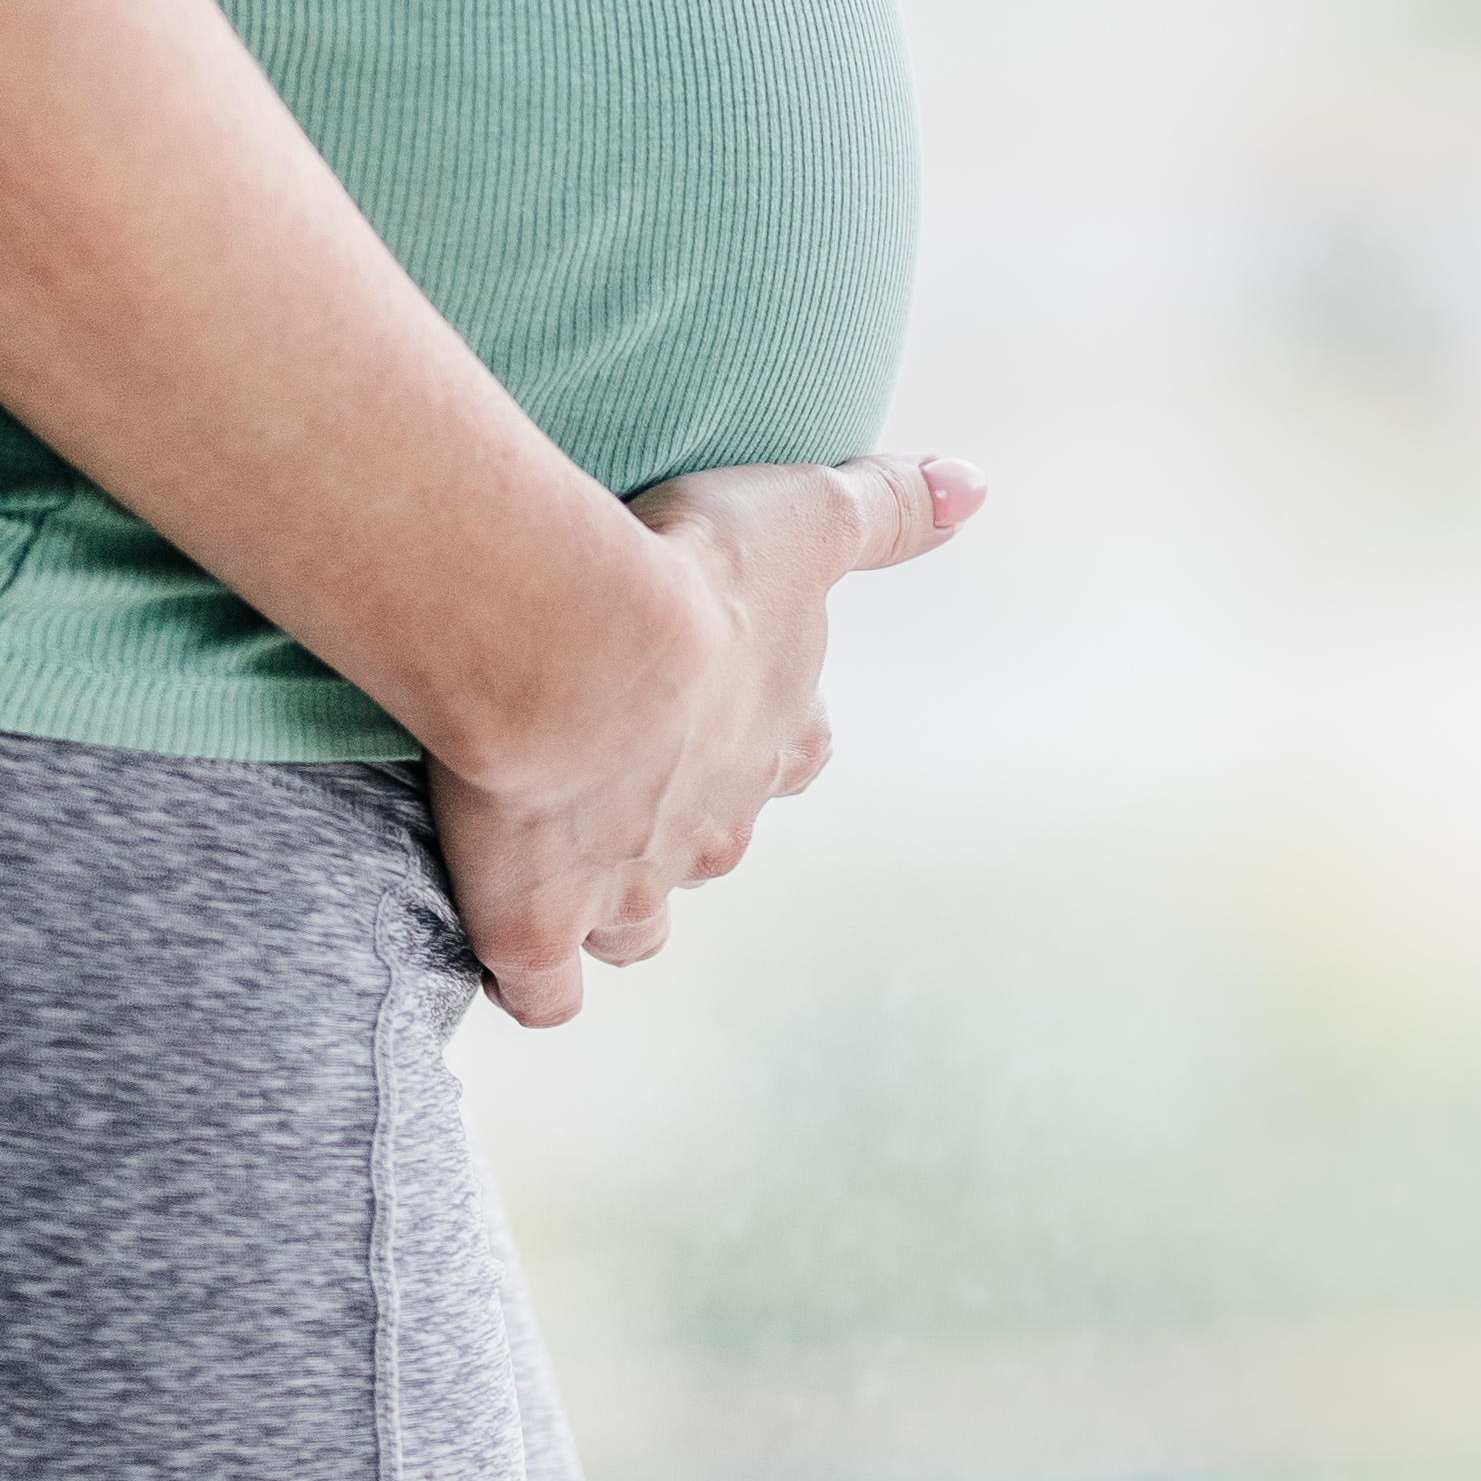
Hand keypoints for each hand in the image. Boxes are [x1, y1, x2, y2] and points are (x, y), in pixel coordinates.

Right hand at [428, 446, 986, 1024]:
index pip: (795, 756)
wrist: (580, 648)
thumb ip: (891, 508)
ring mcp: (629, 891)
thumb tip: (977, 489)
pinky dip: (529, 976)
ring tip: (556, 858)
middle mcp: (716, 830)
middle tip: (617, 763)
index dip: (764, 737)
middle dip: (676, 819)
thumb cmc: (694, 574)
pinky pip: (544, 990)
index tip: (718, 704)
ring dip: (607, 905)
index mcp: (778, 741)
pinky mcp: (540, 929)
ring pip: (635, 929)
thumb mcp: (808, 519)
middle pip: (712, 846)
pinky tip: (503, 943)